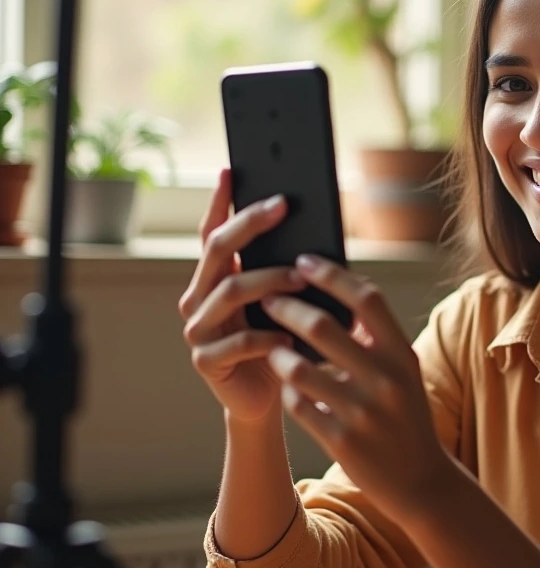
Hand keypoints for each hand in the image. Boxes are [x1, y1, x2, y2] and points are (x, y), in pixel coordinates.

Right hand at [178, 168, 304, 424]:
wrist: (271, 398)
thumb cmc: (283, 341)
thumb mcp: (286, 301)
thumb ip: (287, 269)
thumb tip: (314, 229)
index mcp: (215, 278)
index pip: (212, 232)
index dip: (219, 201)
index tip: (232, 170)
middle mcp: (198, 298)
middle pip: (218, 250)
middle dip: (250, 224)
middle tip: (282, 206)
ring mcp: (198, 330)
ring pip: (229, 291)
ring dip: (269, 279)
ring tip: (301, 276)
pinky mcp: (206, 361)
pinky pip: (239, 340)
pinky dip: (268, 334)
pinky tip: (290, 335)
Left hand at [261, 255, 451, 525]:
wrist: (421, 481)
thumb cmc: (406, 415)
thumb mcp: (405, 372)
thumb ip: (378, 336)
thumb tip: (341, 289)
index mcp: (404, 353)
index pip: (366, 298)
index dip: (331, 275)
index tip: (304, 261)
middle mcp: (386, 379)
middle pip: (324, 327)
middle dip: (287, 308)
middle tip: (268, 298)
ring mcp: (363, 412)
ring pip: (301, 369)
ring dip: (279, 353)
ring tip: (271, 346)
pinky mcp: (342, 441)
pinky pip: (299, 406)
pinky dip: (289, 392)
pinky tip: (288, 387)